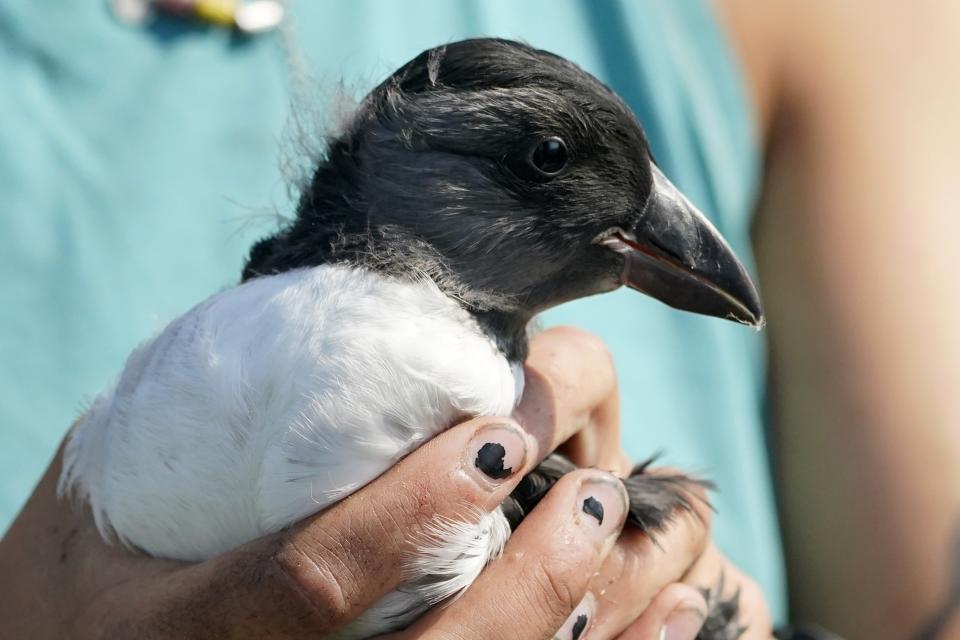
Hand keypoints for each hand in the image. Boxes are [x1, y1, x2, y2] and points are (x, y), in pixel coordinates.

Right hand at [0, 328, 767, 638]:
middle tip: (591, 488)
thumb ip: (167, 438)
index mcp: (180, 636)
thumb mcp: (80, 513)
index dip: (411, 512)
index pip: (310, 584)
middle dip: (536, 585)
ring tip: (654, 550)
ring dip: (588, 630)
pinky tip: (668, 617)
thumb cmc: (64, 597)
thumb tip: (271, 336)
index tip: (496, 430)